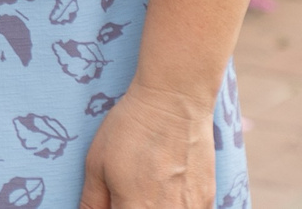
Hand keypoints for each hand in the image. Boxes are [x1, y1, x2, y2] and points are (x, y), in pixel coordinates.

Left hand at [79, 83, 215, 208]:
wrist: (175, 103)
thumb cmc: (131, 130)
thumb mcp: (97, 164)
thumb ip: (93, 201)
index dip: (114, 208)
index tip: (112, 199)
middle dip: (131, 206)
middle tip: (127, 190)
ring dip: (155, 206)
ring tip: (149, 185)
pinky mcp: (208, 200)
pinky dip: (176, 205)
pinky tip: (168, 188)